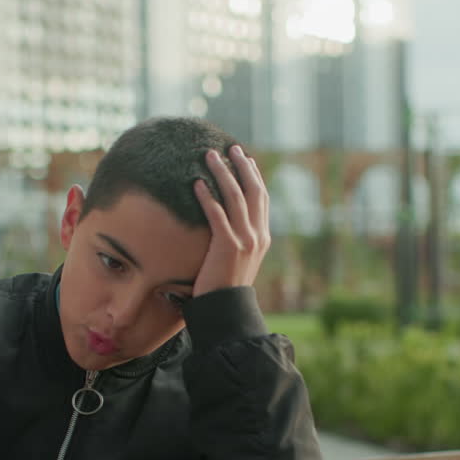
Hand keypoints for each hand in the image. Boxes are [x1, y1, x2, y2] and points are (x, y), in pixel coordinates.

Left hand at [192, 145, 270, 296]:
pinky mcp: (228, 246)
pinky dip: (207, 197)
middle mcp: (258, 236)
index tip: (246, 159)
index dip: (255, 177)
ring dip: (222, 173)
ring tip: (210, 156)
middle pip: (253, 191)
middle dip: (242, 166)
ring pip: (235, 197)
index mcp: (263, 238)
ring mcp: (245, 240)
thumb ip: (238, 242)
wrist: (226, 310)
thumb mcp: (239, 262)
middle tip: (231, 148)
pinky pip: (217, 214)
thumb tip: (227, 226)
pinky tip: (196, 183)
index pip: (262, 199)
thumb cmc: (226, 288)